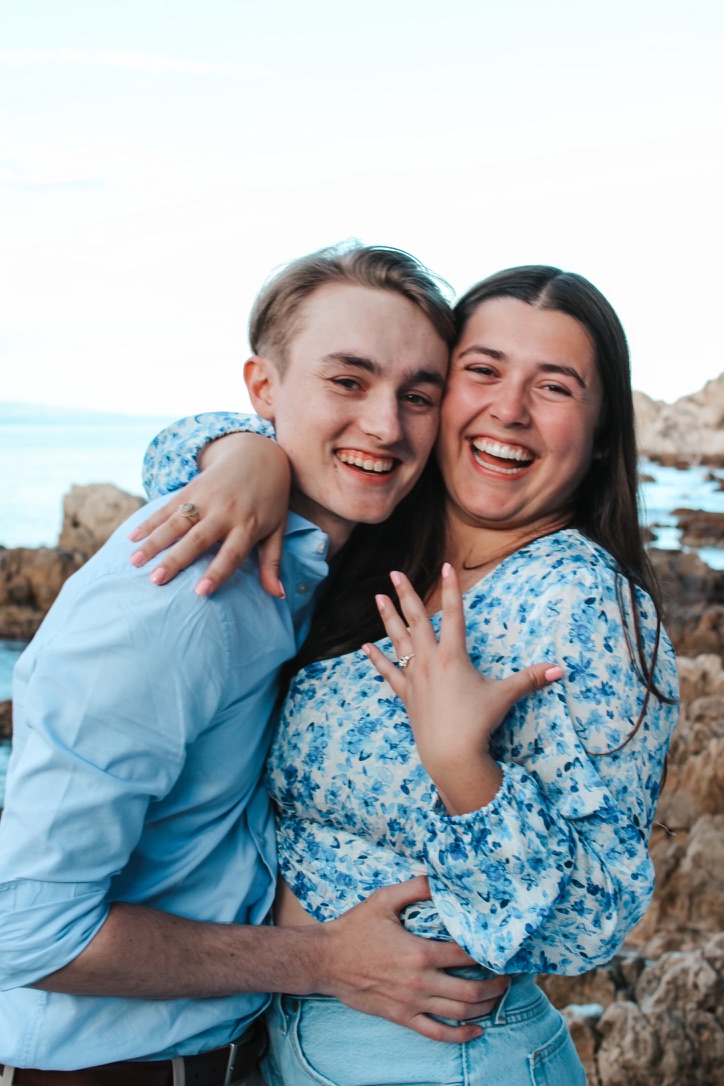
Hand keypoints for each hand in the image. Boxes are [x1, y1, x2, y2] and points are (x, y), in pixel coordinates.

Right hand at [128, 433, 290, 596]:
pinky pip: (167, 507)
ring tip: (135, 562)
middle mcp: (225, 512)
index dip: (216, 572)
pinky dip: (149, 522)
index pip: (231, 553)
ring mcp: (206, 499)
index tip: (200, 592)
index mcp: (248, 525)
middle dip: (176, 560)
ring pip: (176, 522)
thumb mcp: (276, 528)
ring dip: (154, 542)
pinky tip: (132, 537)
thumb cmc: (269, 500)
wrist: (258, 454)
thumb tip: (278, 596)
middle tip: (156, 580)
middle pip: (198, 539)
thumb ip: (273, 562)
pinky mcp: (191, 488)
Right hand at [318, 876, 508, 1042]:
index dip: (487, 953)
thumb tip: (439, 878)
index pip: (465, 955)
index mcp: (419, 953)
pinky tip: (476, 1030)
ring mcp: (411, 1003)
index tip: (500, 949)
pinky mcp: (402, 1017)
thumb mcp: (383, 900)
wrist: (325, 959)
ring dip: (484, 1008)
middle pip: (470, 992)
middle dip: (495, 986)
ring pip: (458, 1014)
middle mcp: (420, 982)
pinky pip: (437, 1034)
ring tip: (496, 997)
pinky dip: (461, 1035)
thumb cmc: (354, 928)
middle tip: (507, 978)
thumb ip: (414, 888)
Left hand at [363, 565, 563, 813]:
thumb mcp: (505, 696)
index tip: (446, 566)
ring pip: (398, 640)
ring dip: (388, 617)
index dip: (452, 589)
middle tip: (395, 573)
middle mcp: (430, 660)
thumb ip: (530, 679)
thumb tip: (560, 669)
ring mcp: (414, 677)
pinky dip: (377, 659)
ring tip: (378, 596)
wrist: (451, 754)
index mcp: (454, 655)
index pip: (454, 614)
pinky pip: (388, 672)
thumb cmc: (478, 723)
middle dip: (407, 594)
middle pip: (417, 620)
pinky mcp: (405, 694)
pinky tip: (365, 647)